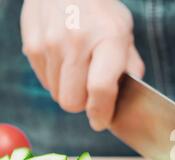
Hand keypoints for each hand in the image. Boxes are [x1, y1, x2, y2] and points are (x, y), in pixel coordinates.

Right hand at [20, 0, 144, 130]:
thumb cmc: (101, 11)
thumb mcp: (124, 33)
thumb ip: (130, 66)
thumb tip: (128, 98)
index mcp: (108, 40)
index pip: (101, 90)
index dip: (101, 113)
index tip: (101, 121)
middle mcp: (76, 42)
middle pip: (72, 101)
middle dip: (84, 104)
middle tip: (92, 92)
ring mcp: (50, 44)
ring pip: (57, 94)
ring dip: (70, 91)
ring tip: (79, 71)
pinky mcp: (32, 45)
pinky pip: (44, 81)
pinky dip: (56, 79)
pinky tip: (65, 62)